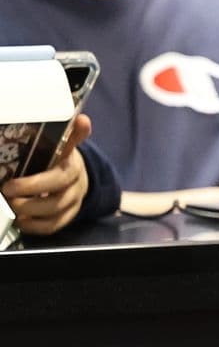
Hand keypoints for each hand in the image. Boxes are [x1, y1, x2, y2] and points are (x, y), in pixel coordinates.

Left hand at [2, 113, 93, 234]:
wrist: (77, 178)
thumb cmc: (60, 160)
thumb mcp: (65, 145)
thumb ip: (71, 135)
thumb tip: (83, 119)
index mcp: (71, 168)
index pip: (58, 177)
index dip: (35, 184)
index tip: (10, 185)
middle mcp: (75, 188)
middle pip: (55, 199)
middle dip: (27, 199)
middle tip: (5, 191)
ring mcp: (72, 204)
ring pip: (52, 214)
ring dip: (28, 211)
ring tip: (9, 205)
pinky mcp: (67, 218)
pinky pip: (51, 227)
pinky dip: (33, 226)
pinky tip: (19, 219)